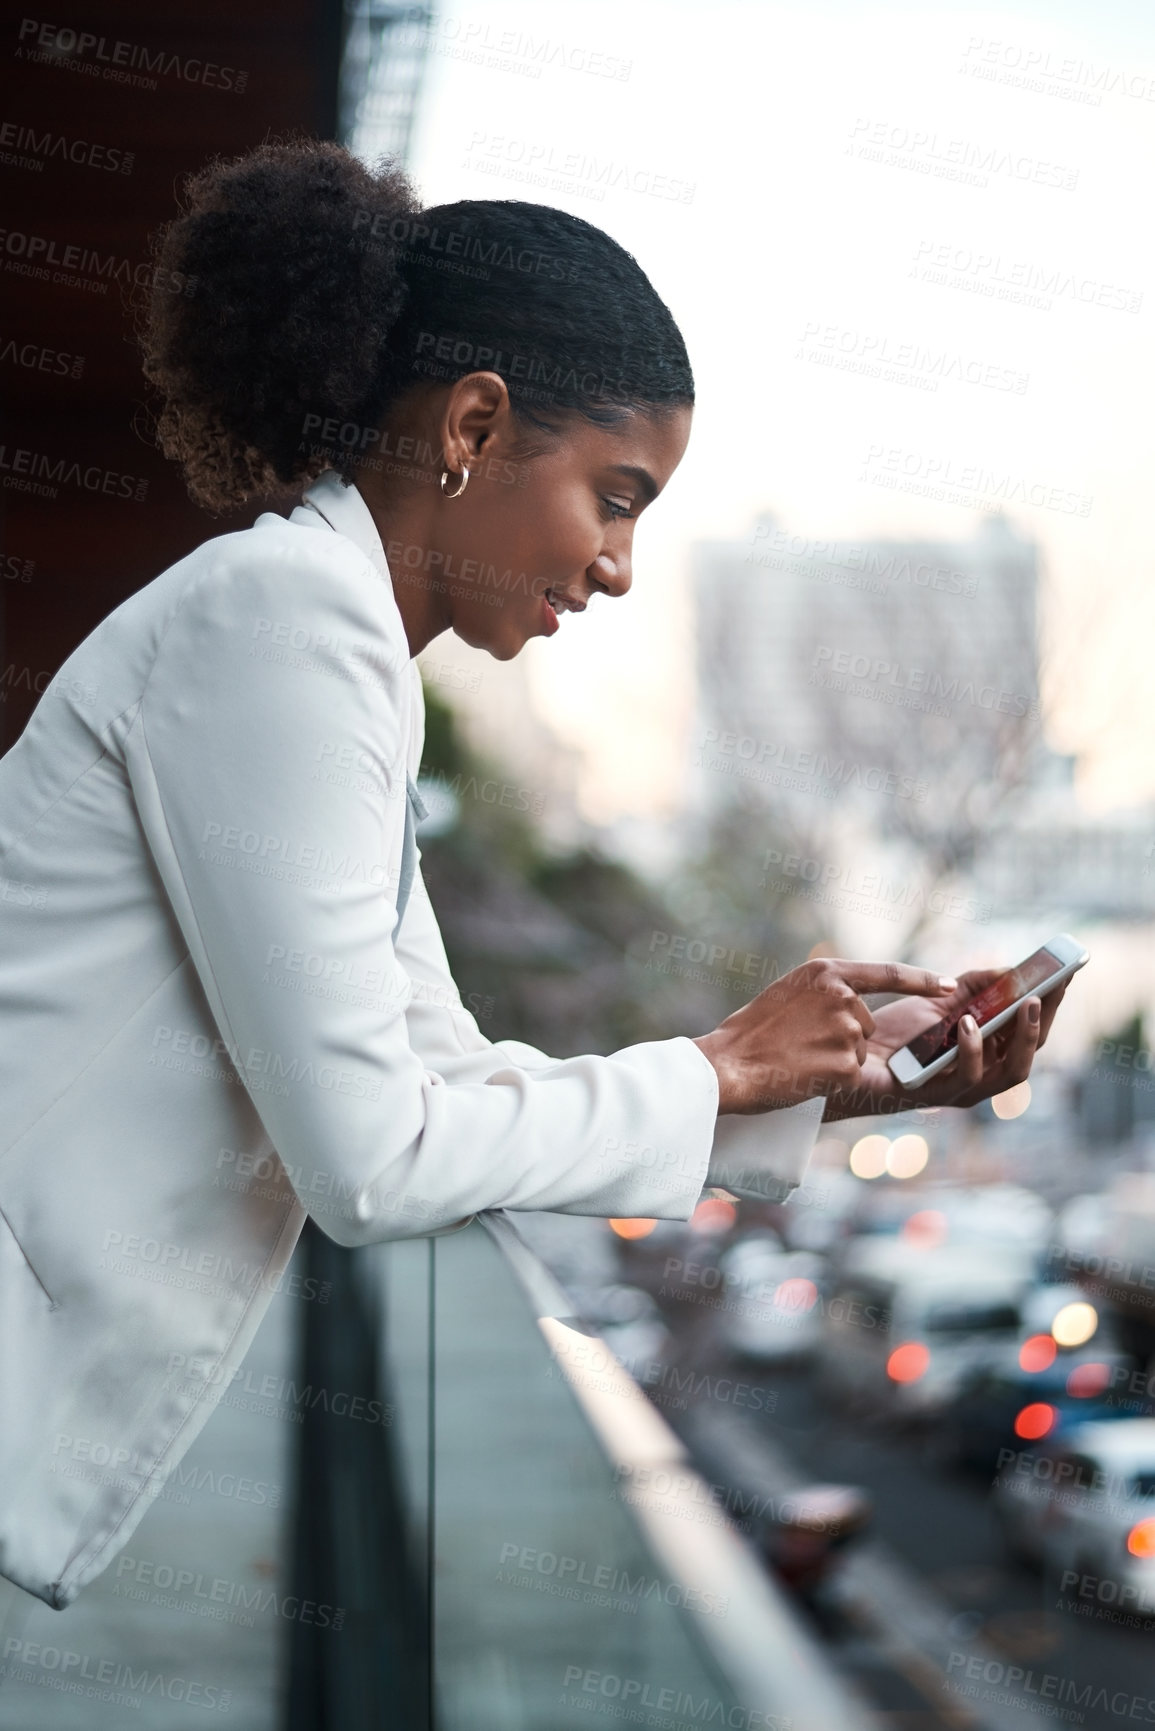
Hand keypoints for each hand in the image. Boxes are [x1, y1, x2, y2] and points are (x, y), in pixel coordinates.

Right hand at [692, 957, 956, 1114]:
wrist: (730, 1065)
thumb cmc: (751, 1032)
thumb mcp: (789, 993)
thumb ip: (826, 992)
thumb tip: (856, 1003)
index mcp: (826, 972)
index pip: (887, 973)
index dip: (921, 980)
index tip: (949, 983)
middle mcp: (842, 997)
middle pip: (865, 1023)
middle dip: (842, 1038)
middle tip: (799, 1044)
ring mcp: (847, 1030)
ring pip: (859, 1050)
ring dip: (836, 1059)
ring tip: (799, 1059)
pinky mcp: (847, 1064)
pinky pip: (852, 1073)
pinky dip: (831, 1079)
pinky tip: (805, 1075)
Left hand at [819, 967, 1068, 1122]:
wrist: (850, 1056)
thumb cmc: (896, 1033)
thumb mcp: (938, 1001)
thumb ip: (972, 986)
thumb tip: (1009, 970)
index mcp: (988, 1053)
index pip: (1030, 1031)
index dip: (1050, 1006)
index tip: (1065, 974)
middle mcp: (982, 1075)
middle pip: (1028, 1056)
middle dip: (1042, 1024)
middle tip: (1044, 994)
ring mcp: (962, 1090)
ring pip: (1009, 1075)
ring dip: (1020, 1040)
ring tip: (1021, 1006)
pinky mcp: (935, 1097)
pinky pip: (965, 1079)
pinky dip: (972, 1050)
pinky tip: (967, 1023)